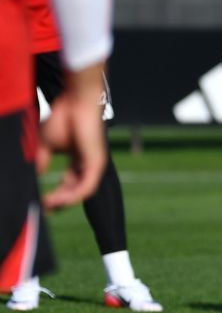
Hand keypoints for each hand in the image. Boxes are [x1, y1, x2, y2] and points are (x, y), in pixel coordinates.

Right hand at [39, 62, 107, 211]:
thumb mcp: (46, 145)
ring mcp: (94, 164)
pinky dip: (72, 196)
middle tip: (44, 209)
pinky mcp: (97, 163)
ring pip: (81, 192)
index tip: (42, 203)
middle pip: (74, 190)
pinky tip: (58, 200)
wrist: (76, 103)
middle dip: (59, 201)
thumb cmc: (63, 119)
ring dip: (64, 201)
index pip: (68, 183)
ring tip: (48, 205)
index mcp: (78, 159)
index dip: (56, 195)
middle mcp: (87, 163)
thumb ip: (41, 161)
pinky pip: (86, 187)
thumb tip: (33, 176)